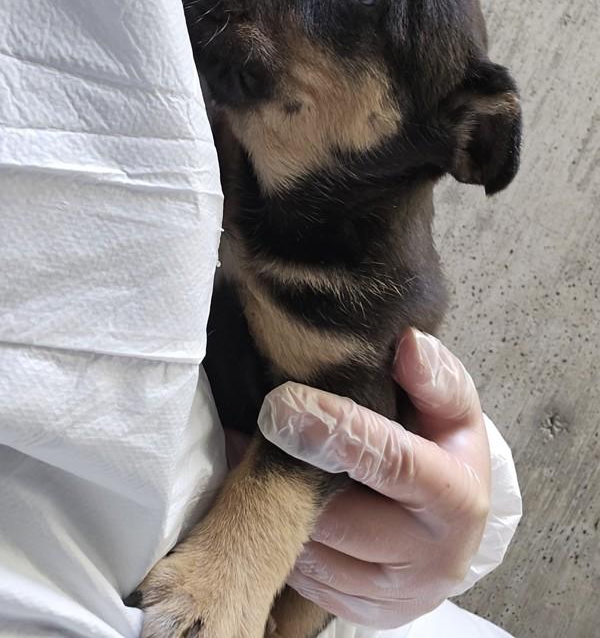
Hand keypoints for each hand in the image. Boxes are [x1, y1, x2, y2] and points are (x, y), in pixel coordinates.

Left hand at [257, 328, 490, 628]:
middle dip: (292, 472)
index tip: (281, 403)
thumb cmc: (446, 452)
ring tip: (252, 454)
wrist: (452, 524)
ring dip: (275, 504)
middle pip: (340, 517)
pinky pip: (303, 579)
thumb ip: (434, 376)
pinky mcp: (363, 612)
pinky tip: (263, 495)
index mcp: (456, 498)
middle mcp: (432, 558)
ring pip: (313, 553)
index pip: (390, 461)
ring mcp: (396, 595)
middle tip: (256, 428)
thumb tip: (407, 344)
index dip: (334, 430)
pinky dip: (275, 534)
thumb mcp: (453, 408)